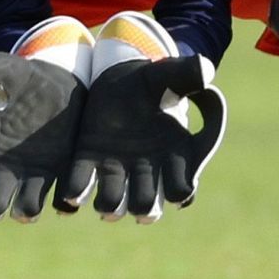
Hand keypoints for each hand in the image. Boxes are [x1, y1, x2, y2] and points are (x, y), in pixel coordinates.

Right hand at [0, 44, 87, 221]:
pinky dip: (65, 202)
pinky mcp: (62, 173)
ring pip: (26, 208)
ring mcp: (34, 174)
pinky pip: (63, 199)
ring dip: (26, 210)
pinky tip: (66, 193)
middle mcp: (3, 167)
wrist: (59, 81)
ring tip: (28, 207)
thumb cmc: (20, 77)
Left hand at [61, 56, 226, 221]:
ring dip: (109, 207)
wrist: (118, 77)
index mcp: (173, 156)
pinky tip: (72, 196)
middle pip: (147, 205)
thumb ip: (187, 74)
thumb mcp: (168, 74)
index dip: (180, 191)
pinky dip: (75, 193)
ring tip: (105, 206)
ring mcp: (116, 169)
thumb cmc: (151, 81)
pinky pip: (79, 184)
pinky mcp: (87, 160)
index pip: (181, 188)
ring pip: (113, 203)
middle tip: (139, 207)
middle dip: (143, 207)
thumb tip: (207, 70)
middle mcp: (146, 171)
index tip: (178, 188)